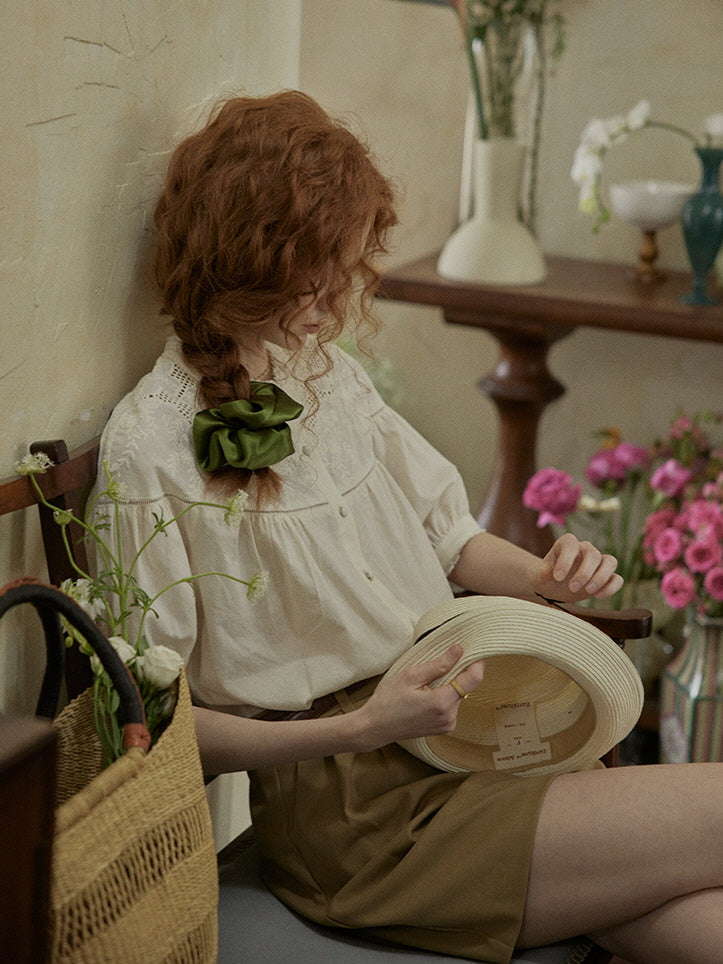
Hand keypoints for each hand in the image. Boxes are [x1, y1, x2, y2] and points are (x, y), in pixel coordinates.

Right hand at [356, 644, 484, 750]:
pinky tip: (427, 692)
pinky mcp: (444, 727)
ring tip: (428, 680)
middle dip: (459, 671)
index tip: (475, 649)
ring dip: (450, 684)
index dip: (477, 662)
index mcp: (442, 703)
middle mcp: (450, 717)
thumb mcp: (411, 676)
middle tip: (444, 659)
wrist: (375, 727)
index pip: (473, 679)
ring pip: (459, 695)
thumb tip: (459, 650)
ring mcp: (448, 725)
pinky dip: (445, 694)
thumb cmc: (388, 700)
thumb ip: (438, 664)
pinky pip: (452, 705)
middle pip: (466, 687)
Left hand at [533, 533, 622, 602]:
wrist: (553, 586)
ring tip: (588, 592)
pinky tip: (597, 596)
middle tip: (572, 588)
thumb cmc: (546, 578)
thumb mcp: (540, 576)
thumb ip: (542, 573)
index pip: (571, 544)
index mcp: (567, 544)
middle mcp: (585, 549)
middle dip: (584, 573)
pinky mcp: (607, 577)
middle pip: (593, 554)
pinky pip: (617, 578)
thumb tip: (548, 574)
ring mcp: (598, 562)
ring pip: (610, 562)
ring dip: (601, 577)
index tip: (557, 577)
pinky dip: (611, 587)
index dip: (565, 560)